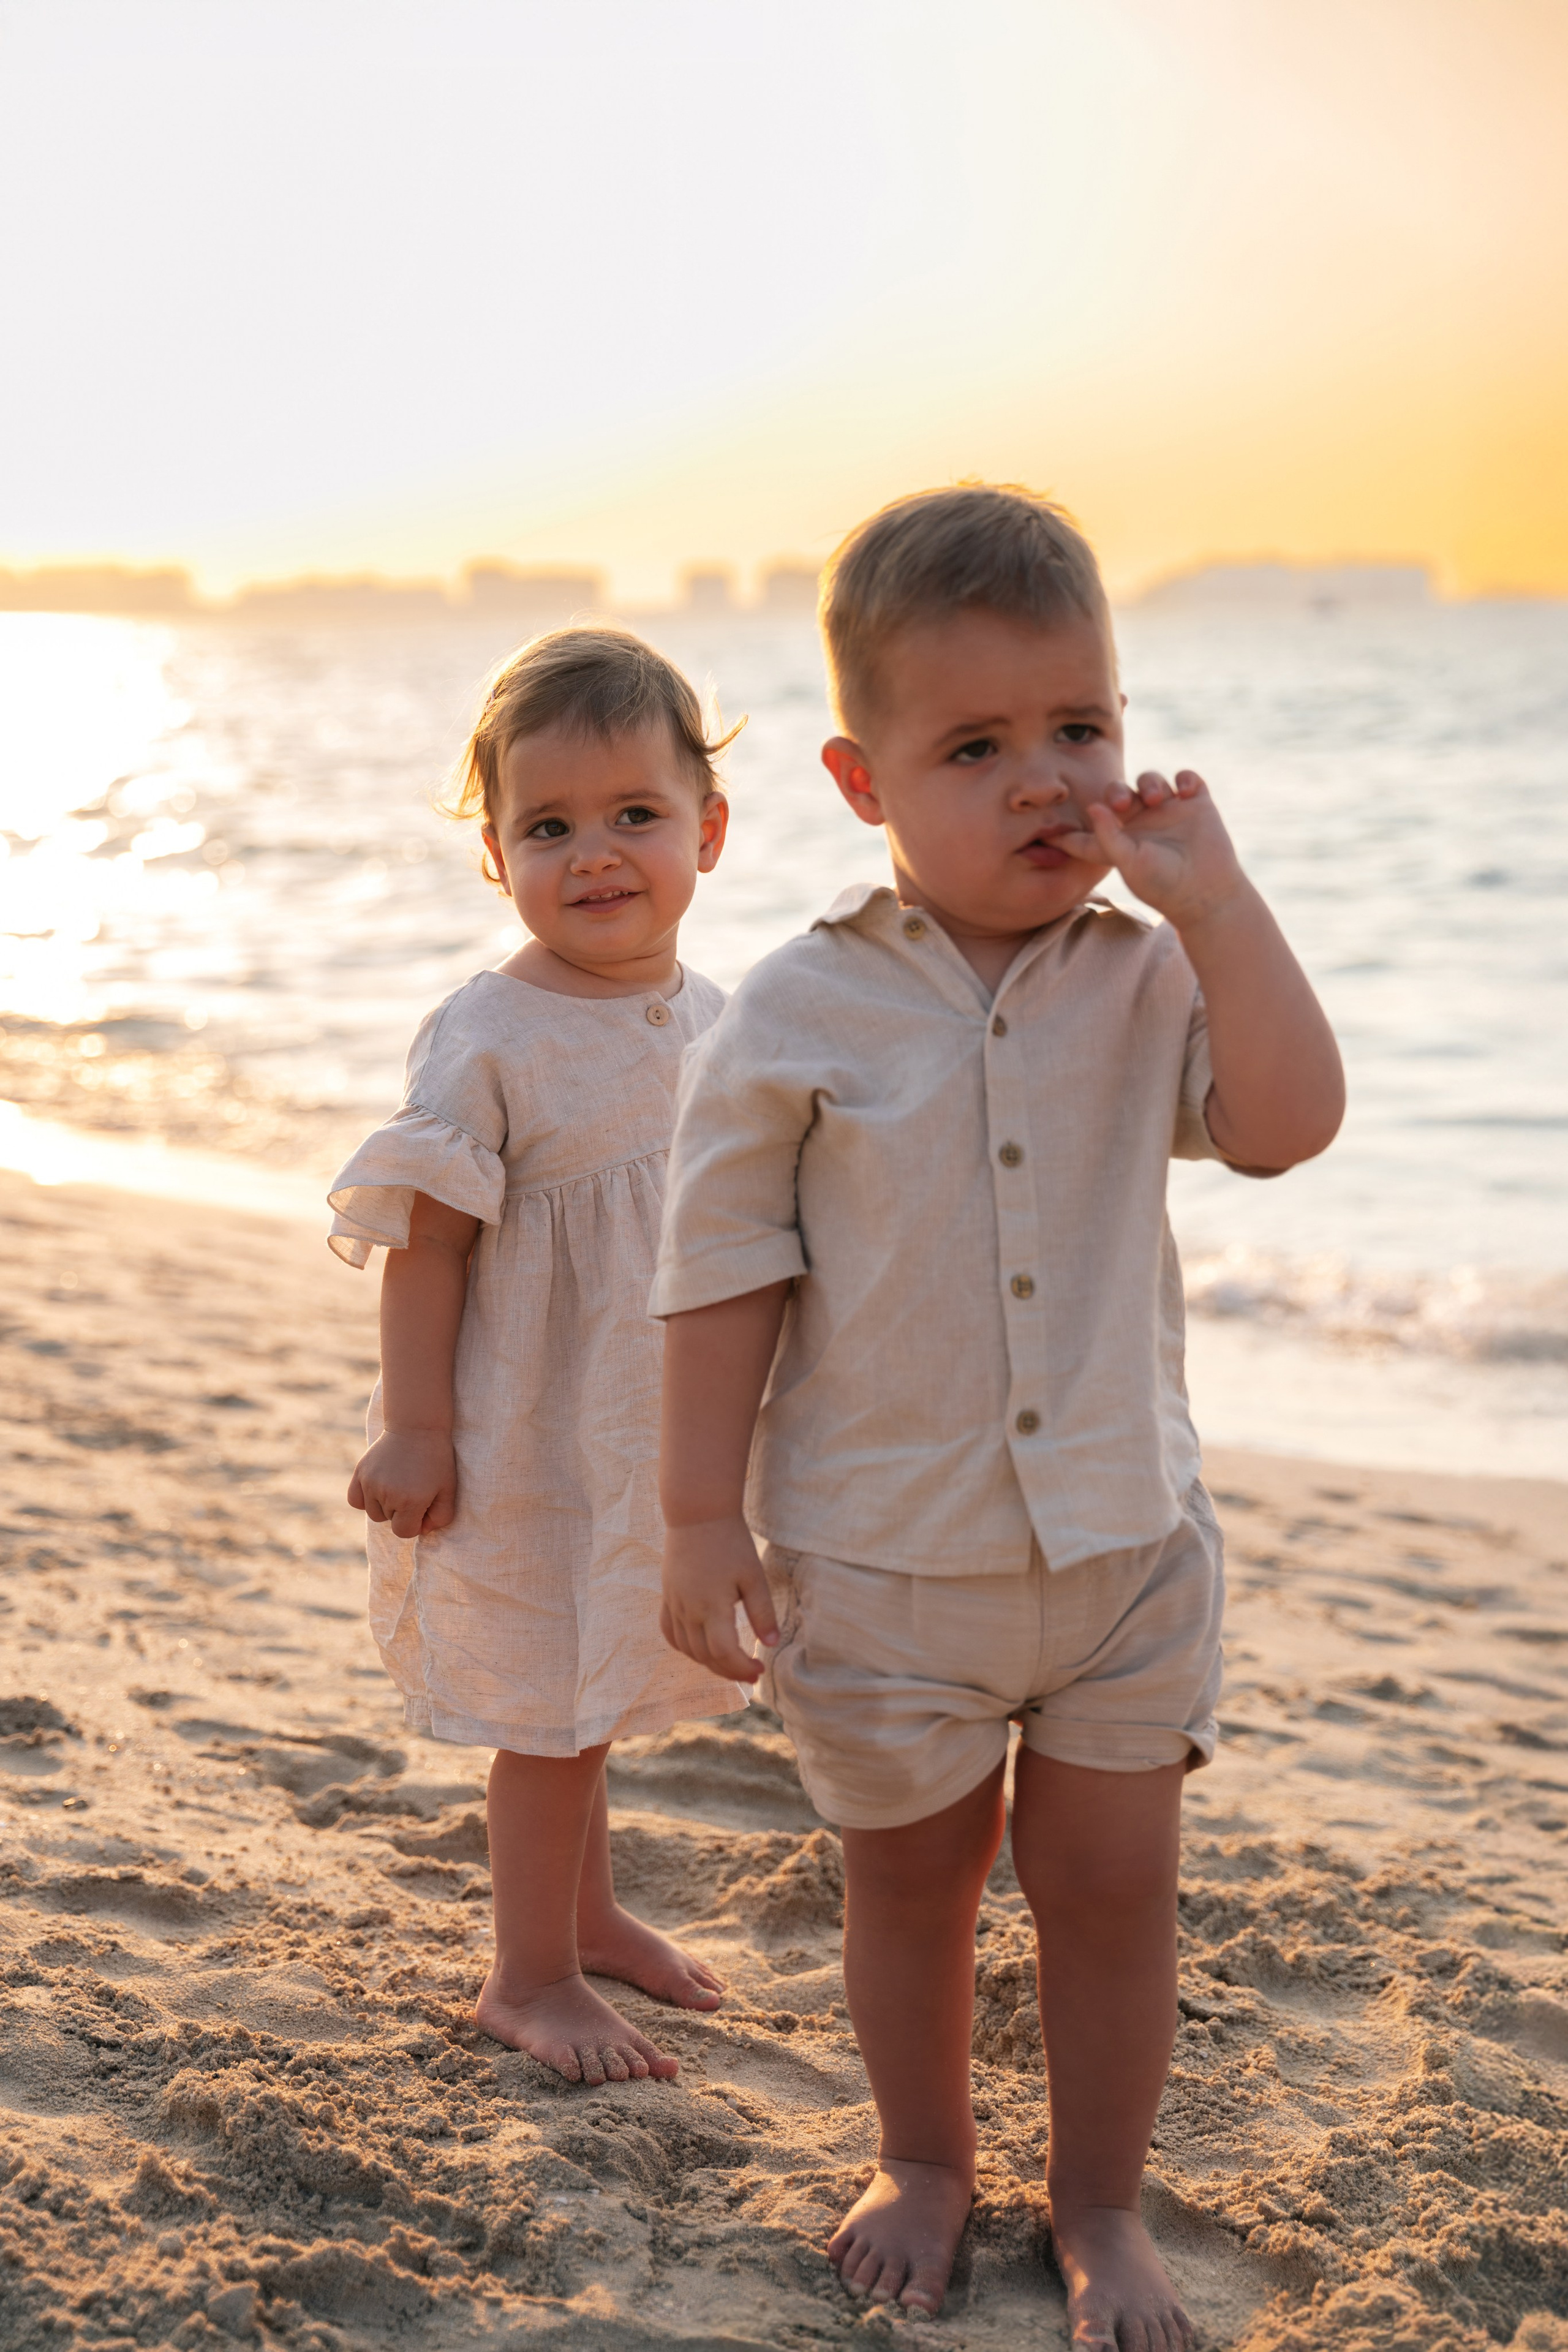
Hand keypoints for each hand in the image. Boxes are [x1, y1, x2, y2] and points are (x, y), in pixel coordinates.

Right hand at [348, 1428, 456, 1539]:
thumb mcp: (448, 1489)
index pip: (404, 1532)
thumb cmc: (436, 1460)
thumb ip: (441, 1517)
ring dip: (385, 1506)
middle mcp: (388, 1494)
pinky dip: (365, 1499)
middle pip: (389, 1521)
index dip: (415, 1523)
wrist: (417, 1427)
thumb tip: (422, 1530)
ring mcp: (371, 1483)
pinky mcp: (360, 1473)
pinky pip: (355, 1501)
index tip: (422, 1506)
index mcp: (411, 1501)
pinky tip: (379, 1487)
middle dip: (402, 1511)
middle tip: (413, 1487)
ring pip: (373, 1513)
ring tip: (399, 1485)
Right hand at [661, 1516, 778, 1684]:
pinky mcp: (668, 1596)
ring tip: (730, 1662)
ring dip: (708, 1662)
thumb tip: (771, 1644)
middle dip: (728, 1670)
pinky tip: (700, 1648)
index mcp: (711, 1606)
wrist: (698, 1514)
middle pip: (705, 1656)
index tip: (759, 1670)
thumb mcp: (753, 1575)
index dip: (741, 1668)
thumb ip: (762, 1612)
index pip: (723, 1653)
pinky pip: (670, 1632)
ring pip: (687, 1648)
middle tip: (750, 1672)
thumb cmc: (730, 1542)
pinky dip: (684, 1647)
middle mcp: (688, 1610)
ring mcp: (674, 1604)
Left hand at [1061, 769, 1245, 932]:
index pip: (1088, 832)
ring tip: (1157, 799)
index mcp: (1119, 841)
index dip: (1068, 831)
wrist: (1207, 893)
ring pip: (1150, 780)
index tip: (1045, 831)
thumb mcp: (1129, 862)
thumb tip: (1092, 807)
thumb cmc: (1164, 884)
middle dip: (1116, 791)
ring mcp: (1170, 812)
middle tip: (1123, 803)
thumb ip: (1107, 836)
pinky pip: (1187, 778)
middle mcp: (1141, 823)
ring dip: (1150, 782)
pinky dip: (1184, 778)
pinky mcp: (1196, 805)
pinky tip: (1185, 791)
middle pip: (1118, 792)